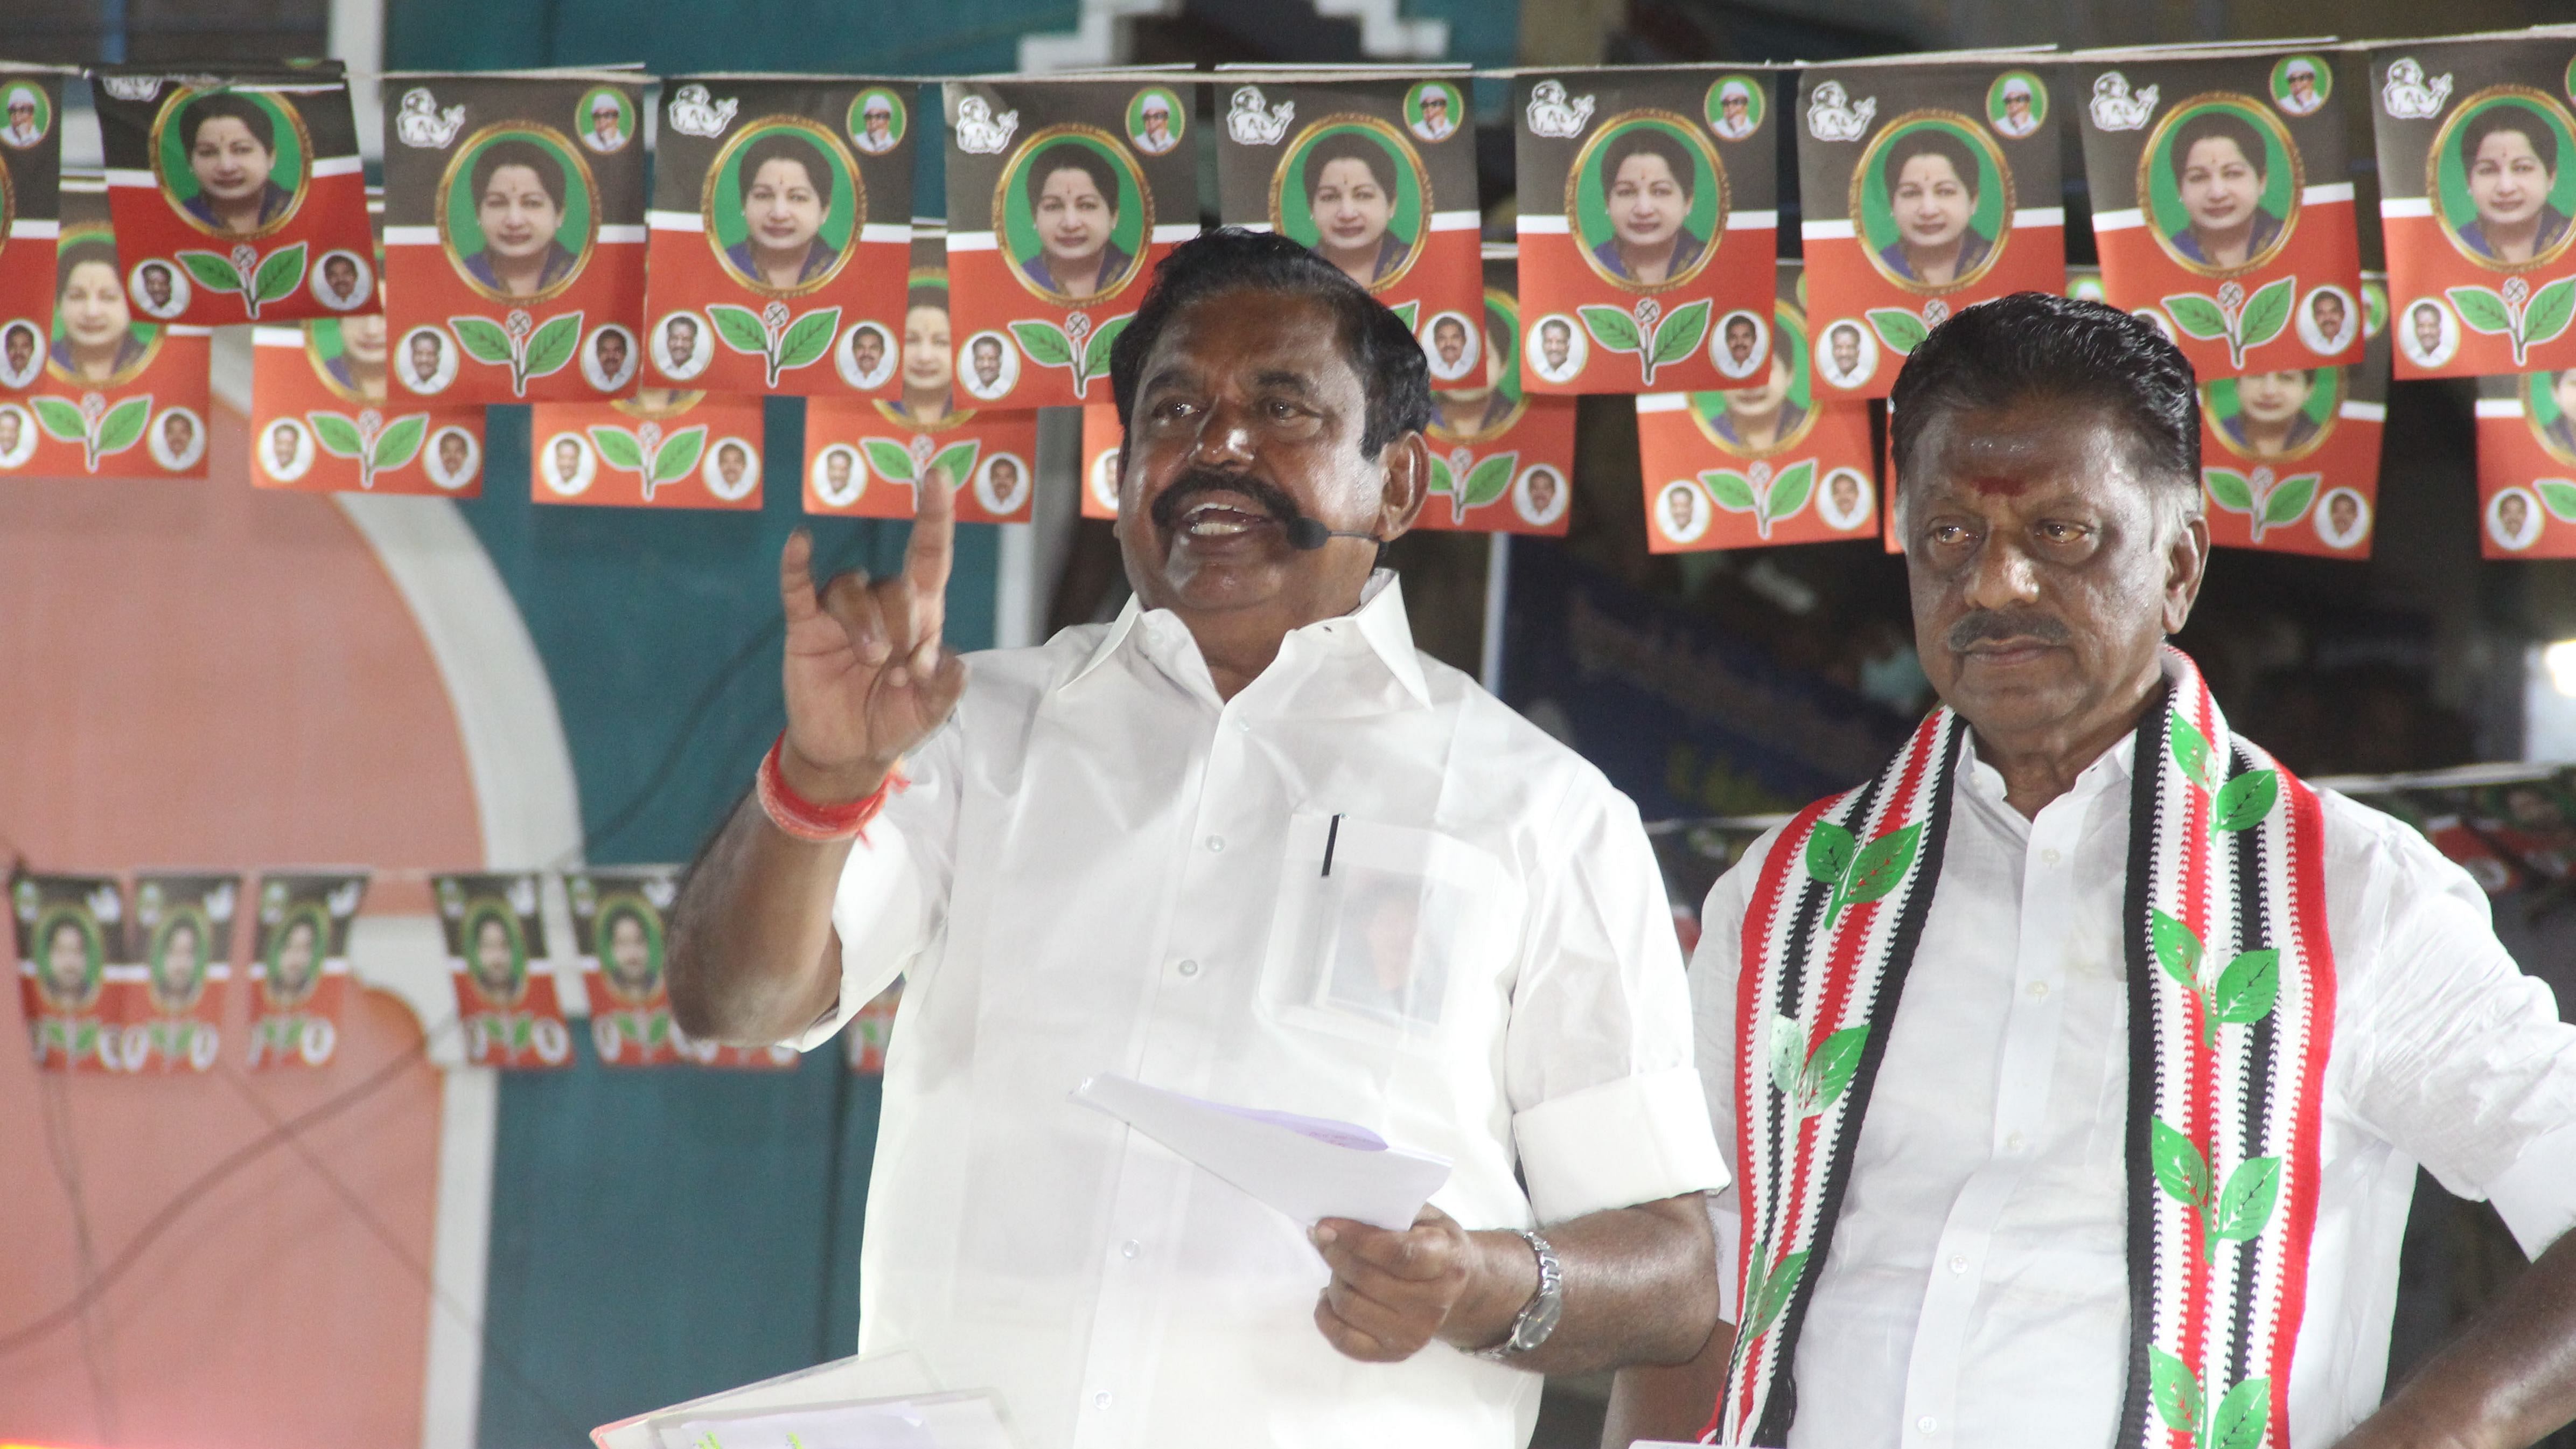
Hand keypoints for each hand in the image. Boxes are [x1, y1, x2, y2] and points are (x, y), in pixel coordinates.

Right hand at [775, 477, 965, 802]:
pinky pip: (798, 588)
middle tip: (899, 672)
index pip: (929, 556)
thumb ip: (946, 689)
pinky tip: (800, 543)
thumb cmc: (892, 720)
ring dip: (866, 624)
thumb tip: (950, 661)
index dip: (934, 516)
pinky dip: (796, 564)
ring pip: (852, 588)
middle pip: (894, 585)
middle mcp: (881, 604)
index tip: (936, 475)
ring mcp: (839, 613)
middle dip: (904, 627)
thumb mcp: (930, 712)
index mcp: (920, 615)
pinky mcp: (805, 626)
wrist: (847, 753)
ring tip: (871, 663)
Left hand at [1312, 1205, 1518, 1362]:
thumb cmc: (1433, 1242)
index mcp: (1447, 1263)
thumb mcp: (1423, 1217)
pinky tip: (1328, 1297)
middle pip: (1367, 1279)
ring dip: (1333, 1280)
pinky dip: (1326, 1316)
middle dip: (1335, 1253)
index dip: (1356, 1238)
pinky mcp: (1395, 1353)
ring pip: (1350, 1306)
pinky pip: (1345, 1340)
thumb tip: (1335, 1221)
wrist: (1455, 1286)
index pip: (1397, 1254)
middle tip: (1325, 1237)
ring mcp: (1416, 1334)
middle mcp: (1435, 1304)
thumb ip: (1389, 1212)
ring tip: (1338, 1266)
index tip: (1325, 1224)